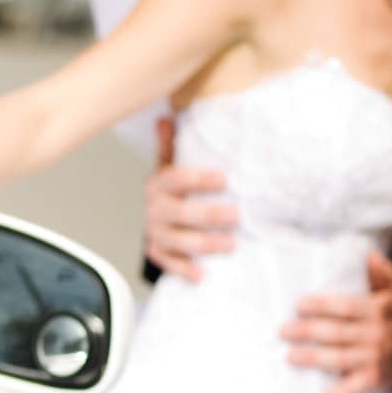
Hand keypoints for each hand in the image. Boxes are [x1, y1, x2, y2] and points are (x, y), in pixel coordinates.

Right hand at [143, 115, 237, 282]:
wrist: (161, 216)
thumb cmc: (175, 189)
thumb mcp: (172, 163)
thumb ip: (172, 143)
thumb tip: (165, 118)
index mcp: (158, 184)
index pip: (174, 179)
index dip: (198, 179)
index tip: (224, 179)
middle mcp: (154, 209)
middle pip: (178, 213)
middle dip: (208, 215)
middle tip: (236, 216)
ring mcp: (155, 232)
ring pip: (175, 240)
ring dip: (203, 244)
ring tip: (230, 244)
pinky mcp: (159, 251)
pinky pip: (167, 263)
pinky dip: (183, 269)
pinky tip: (201, 274)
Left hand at [281, 251, 391, 392]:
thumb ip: (383, 274)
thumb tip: (368, 254)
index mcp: (380, 309)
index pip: (344, 306)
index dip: (319, 306)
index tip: (297, 304)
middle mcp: (378, 334)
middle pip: (335, 333)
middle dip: (306, 331)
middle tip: (282, 331)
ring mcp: (376, 358)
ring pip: (337, 359)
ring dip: (311, 358)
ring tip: (289, 356)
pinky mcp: (375, 379)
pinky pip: (350, 389)